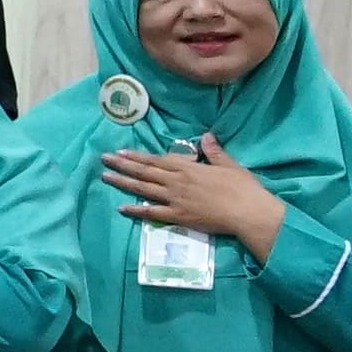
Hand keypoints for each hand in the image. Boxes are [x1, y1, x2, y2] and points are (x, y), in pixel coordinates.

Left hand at [101, 135, 292, 261]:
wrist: (248, 211)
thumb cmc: (242, 187)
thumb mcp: (229, 164)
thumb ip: (214, 151)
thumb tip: (205, 136)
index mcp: (188, 168)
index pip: (156, 160)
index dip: (137, 156)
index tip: (121, 152)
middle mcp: (176, 181)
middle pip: (144, 172)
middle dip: (122, 165)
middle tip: (103, 160)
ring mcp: (175, 199)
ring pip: (144, 189)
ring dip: (123, 183)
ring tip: (105, 177)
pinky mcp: (179, 216)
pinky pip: (153, 213)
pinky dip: (136, 210)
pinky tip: (122, 207)